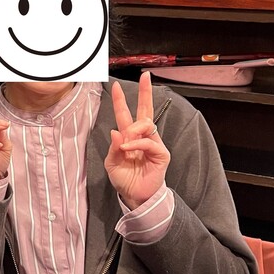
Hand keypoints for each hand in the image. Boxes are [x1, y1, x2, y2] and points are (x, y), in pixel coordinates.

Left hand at [104, 71, 170, 207]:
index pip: (126, 114)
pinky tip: (128, 149)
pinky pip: (149, 142)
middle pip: (145, 110)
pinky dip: (137, 144)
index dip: (121, 101)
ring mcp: (153, 144)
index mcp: (129, 137)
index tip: (115, 86)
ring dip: (132, 130)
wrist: (135, 196)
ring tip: (124, 144)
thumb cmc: (125, 179)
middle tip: (145, 77)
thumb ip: (113, 147)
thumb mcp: (112, 163)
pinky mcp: (161, 154)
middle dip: (145, 93)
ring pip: (145, 125)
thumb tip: (115, 131)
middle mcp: (142, 137)